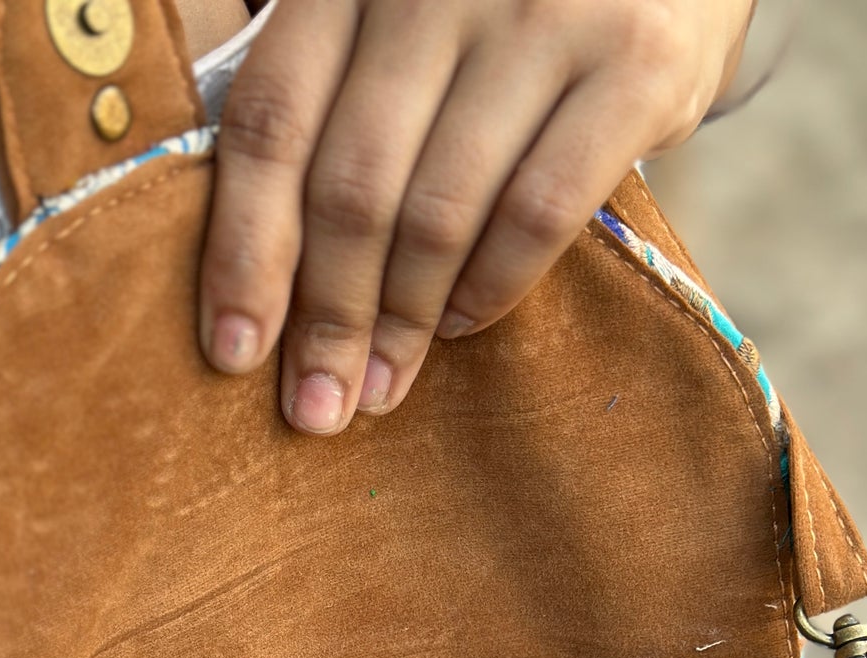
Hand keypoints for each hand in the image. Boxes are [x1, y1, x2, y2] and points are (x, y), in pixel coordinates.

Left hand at [199, 0, 755, 431]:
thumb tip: (257, 280)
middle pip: (352, 187)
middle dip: (327, 319)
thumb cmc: (503, 5)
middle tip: (317, 409)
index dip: (244, 250)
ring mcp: (543, 12)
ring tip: (380, 385)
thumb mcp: (401, 17)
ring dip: (401, 323)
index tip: (231, 354)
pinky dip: (490, 287)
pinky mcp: (635, 61)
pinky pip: (537, 212)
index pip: (271, 122)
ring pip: (438, 213)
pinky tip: (460, 323)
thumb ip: (334, 100)